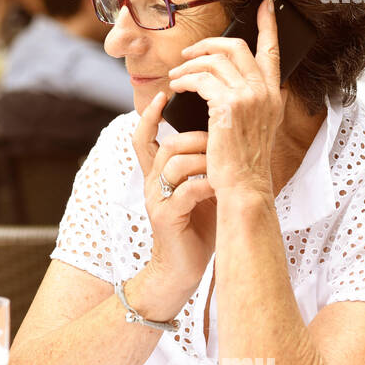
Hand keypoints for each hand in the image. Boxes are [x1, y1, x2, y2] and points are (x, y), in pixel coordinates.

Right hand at [133, 90, 217, 298]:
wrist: (182, 269)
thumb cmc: (196, 227)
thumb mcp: (198, 188)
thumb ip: (202, 163)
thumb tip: (222, 134)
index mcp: (157, 174)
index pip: (143, 136)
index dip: (149, 115)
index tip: (164, 95)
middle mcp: (151, 183)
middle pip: (167, 144)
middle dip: (197, 139)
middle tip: (219, 146)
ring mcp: (156, 199)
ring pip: (175, 163)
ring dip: (204, 161)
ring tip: (222, 170)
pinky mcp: (165, 216)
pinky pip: (185, 190)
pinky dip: (206, 184)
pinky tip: (220, 188)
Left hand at [166, 0, 283, 197]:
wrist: (244, 186)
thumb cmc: (243, 161)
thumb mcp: (256, 126)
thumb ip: (250, 100)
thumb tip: (226, 79)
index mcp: (274, 94)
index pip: (273, 51)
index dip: (268, 25)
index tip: (264, 6)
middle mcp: (265, 92)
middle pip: (236, 47)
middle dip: (208, 43)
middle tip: (189, 52)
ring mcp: (249, 97)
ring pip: (214, 60)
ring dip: (189, 63)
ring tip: (175, 75)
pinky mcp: (229, 106)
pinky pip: (201, 79)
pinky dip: (184, 79)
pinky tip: (176, 86)